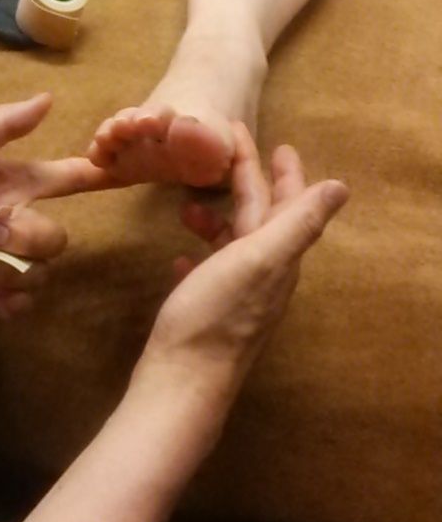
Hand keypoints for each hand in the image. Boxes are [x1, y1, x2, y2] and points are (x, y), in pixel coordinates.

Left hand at [0, 93, 107, 316]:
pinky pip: (18, 304)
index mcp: (4, 185)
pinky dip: (7, 299)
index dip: (91, 177)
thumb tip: (48, 98)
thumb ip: (2, 126)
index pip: (61, 179)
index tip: (123, 172)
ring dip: (13, 268)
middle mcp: (5, 223)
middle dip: (29, 236)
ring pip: (40, 272)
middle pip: (56, 236)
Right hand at [134, 123, 347, 414]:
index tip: (269, 140)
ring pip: (232, 246)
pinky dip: (199, 257)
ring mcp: (236, 298)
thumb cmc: (215, 315)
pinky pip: (208, 275)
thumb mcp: (259, 259)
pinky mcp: (208, 315)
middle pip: (258, 219)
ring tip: (186, 206)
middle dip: (246, 184)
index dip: (280, 170)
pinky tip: (180, 256)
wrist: (182, 382)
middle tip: (225, 152)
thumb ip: (299, 223)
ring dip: (216, 220)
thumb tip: (340, 186)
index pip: (284, 202)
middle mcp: (263, 276)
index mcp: (276, 257)